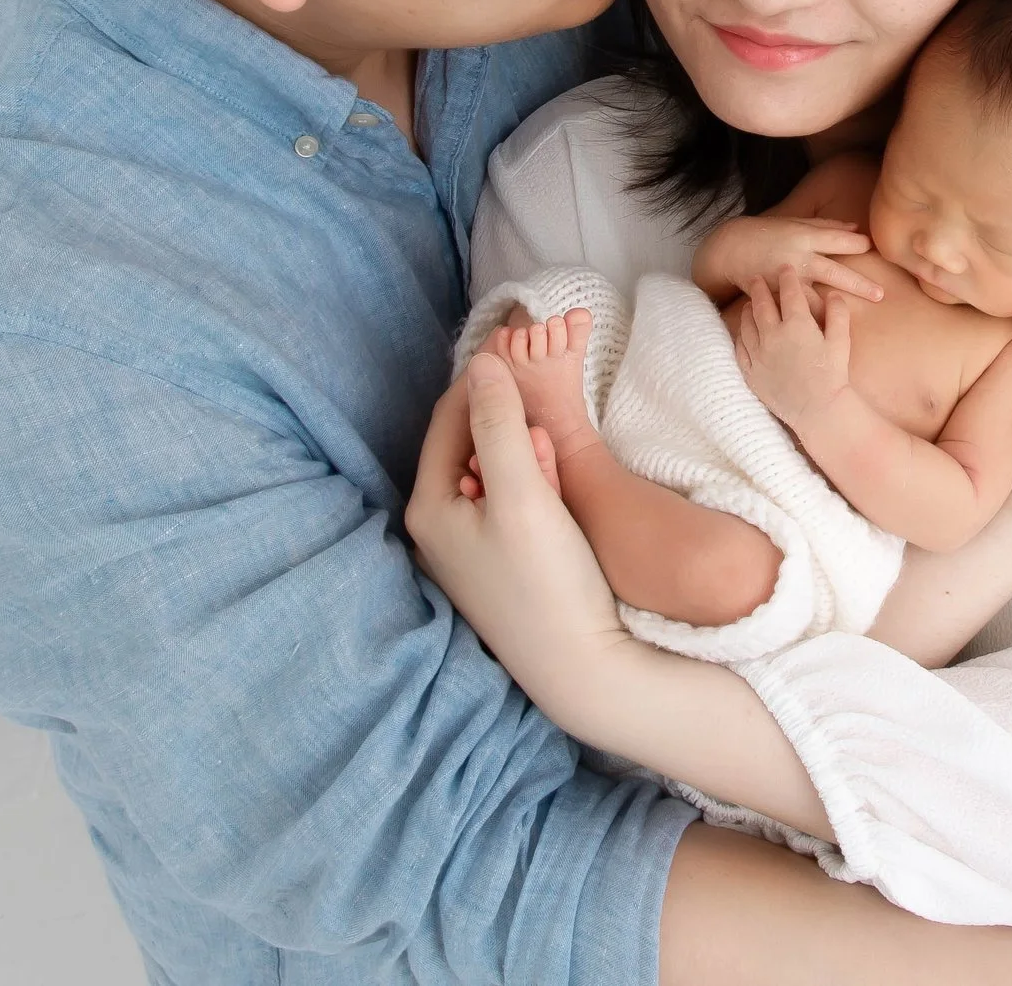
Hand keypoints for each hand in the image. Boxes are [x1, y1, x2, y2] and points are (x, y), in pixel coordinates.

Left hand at [406, 355, 627, 721]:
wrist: (584, 668)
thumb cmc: (549, 581)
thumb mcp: (522, 494)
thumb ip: (498, 424)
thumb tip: (484, 361)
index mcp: (428, 508)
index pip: (448, 418)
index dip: (484, 377)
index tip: (522, 342)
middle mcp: (437, 529)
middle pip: (467, 442)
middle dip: (505, 411)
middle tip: (543, 383)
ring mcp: (467, 548)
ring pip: (491, 468)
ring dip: (521, 443)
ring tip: (552, 436)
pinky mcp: (499, 563)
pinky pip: (509, 498)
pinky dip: (531, 476)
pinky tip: (556, 472)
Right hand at [698, 214, 885, 304]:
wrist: (730, 249)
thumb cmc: (767, 233)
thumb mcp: (795, 223)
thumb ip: (827, 227)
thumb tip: (858, 230)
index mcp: (804, 237)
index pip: (837, 240)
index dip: (857, 244)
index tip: (872, 249)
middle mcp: (798, 259)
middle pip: (833, 272)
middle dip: (858, 284)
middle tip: (880, 295)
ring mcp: (786, 281)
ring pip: (814, 298)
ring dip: (833, 310)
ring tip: (851, 321)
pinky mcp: (775, 298)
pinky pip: (795, 312)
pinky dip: (809, 322)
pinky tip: (823, 336)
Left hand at [732, 267, 854, 430]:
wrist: (819, 410)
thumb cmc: (833, 375)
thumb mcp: (841, 341)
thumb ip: (837, 313)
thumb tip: (832, 293)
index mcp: (797, 324)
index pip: (789, 292)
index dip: (787, 277)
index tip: (785, 268)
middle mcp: (773, 335)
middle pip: (761, 303)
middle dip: (759, 287)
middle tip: (756, 278)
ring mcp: (759, 354)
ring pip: (747, 324)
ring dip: (747, 310)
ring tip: (748, 303)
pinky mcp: (751, 372)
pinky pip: (740, 348)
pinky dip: (740, 336)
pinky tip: (742, 332)